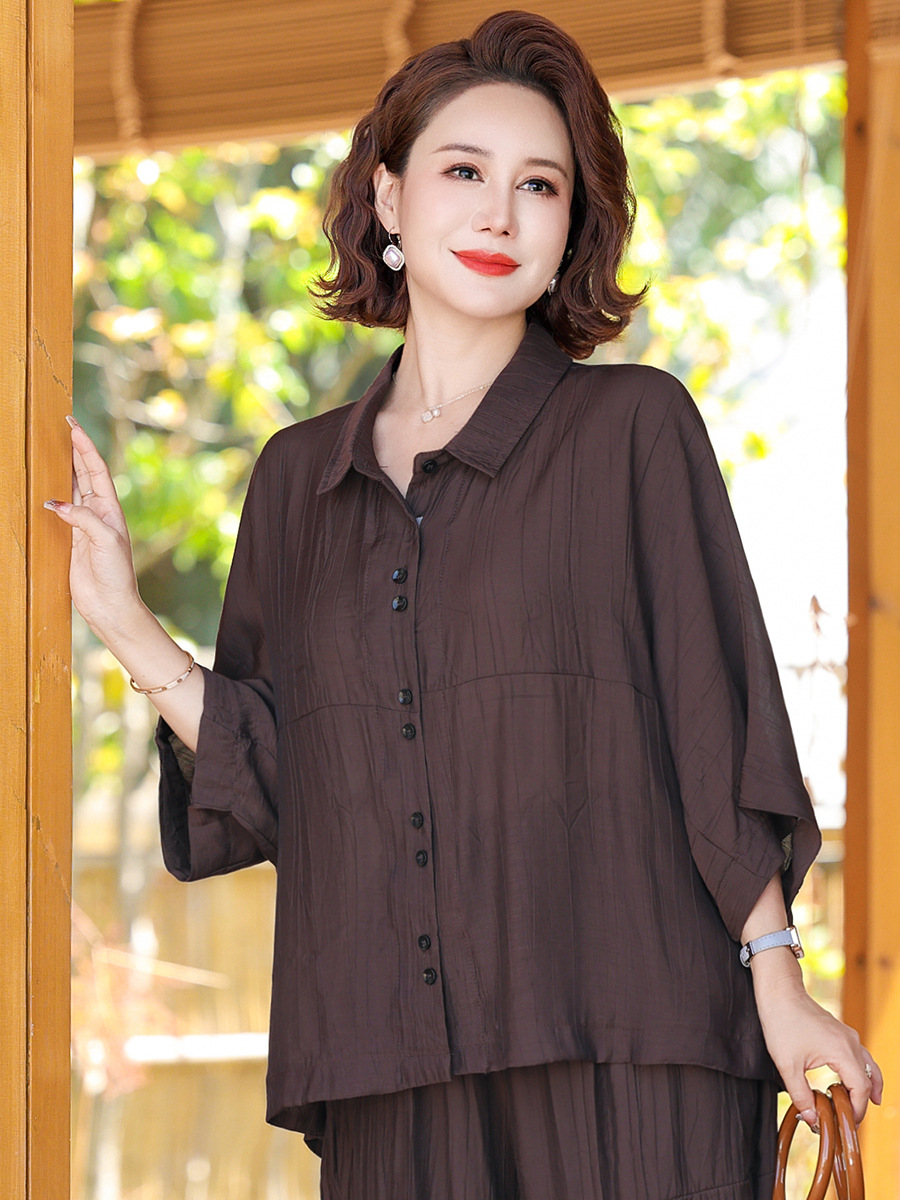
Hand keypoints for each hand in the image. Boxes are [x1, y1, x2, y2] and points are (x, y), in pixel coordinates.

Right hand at [44, 415, 143, 635]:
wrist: (110, 604)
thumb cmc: (116, 574)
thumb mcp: (105, 541)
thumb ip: (83, 519)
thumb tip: (56, 504)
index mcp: (111, 509)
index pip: (96, 470)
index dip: (85, 447)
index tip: (73, 426)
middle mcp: (98, 513)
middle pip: (84, 474)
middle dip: (74, 450)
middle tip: (62, 426)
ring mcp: (84, 525)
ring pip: (71, 489)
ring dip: (63, 469)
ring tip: (52, 448)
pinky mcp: (72, 538)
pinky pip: (61, 511)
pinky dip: (52, 496)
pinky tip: (43, 487)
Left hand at [755, 974, 883, 1128]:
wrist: (778, 991)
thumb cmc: (781, 1022)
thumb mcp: (787, 1065)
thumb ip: (801, 1094)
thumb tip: (812, 1118)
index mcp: (842, 1052)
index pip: (861, 1089)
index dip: (857, 1110)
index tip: (846, 1123)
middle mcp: (851, 1043)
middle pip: (869, 1078)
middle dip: (863, 1102)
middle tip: (853, 1119)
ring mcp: (847, 1035)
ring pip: (868, 1065)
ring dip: (868, 1085)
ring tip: (867, 1103)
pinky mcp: (840, 1031)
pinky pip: (859, 1055)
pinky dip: (861, 1071)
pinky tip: (852, 1079)